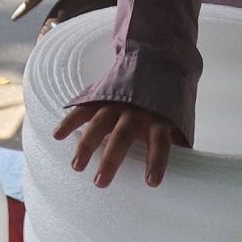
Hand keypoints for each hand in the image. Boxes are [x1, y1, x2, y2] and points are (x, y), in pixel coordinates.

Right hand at [52, 101, 179, 187]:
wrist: (155, 60)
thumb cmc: (166, 104)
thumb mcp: (178, 119)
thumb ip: (177, 142)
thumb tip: (184, 172)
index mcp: (159, 119)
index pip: (160, 143)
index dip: (157, 161)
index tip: (151, 182)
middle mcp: (136, 110)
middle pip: (122, 136)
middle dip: (111, 159)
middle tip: (100, 182)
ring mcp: (115, 102)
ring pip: (99, 123)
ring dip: (86, 145)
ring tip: (77, 166)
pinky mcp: (99, 96)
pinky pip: (82, 109)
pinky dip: (69, 121)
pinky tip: (57, 136)